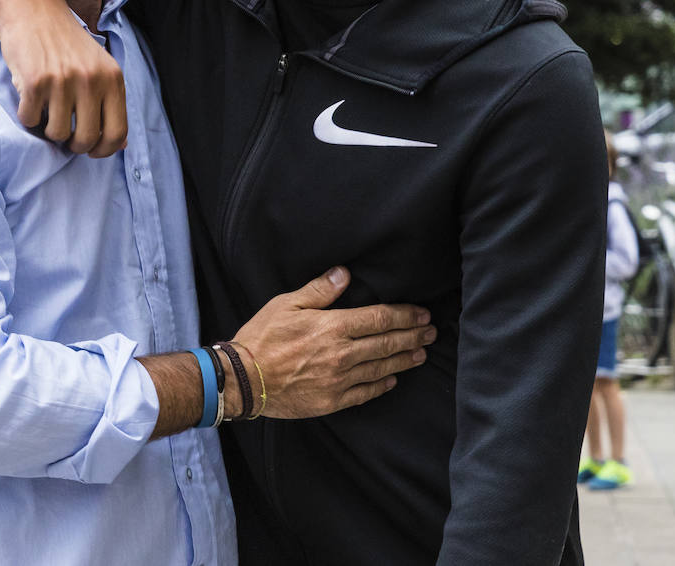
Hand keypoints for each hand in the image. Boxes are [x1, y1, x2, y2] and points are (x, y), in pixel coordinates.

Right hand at [0, 0, 128, 156]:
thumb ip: (111, 103)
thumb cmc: (66, 43)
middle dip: (73, 144)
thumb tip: (121, 144)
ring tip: (46, 108)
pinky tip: (30, 98)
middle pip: (86, 138)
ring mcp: (63, 81)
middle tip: (64, 132)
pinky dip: (27, 115)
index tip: (91, 150)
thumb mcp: (99, 67)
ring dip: (48, 128)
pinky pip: (30, 120)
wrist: (34, 10)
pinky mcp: (35, 81)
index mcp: (112, 78)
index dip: (103, 150)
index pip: (117, 132)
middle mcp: (91, 80)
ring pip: (56, 133)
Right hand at [231, 267, 434, 418]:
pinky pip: (364, 393)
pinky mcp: (332, 400)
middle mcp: (342, 354)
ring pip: (380, 368)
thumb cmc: (262, 337)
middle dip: (413, 336)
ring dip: (404, 360)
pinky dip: (381, 385)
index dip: (404, 315)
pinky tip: (392, 379)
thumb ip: (319, 290)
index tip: (421, 314)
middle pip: (386, 343)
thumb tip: (345, 273)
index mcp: (333, 327)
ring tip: (421, 353)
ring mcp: (339, 380)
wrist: (243, 379)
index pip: (379, 319)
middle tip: (431, 332)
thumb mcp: (287, 304)